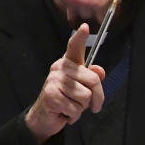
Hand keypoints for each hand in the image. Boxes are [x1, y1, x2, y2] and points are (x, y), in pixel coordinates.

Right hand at [25, 25, 105, 143]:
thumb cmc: (65, 100)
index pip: (74, 47)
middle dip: (97, 97)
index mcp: (68, 64)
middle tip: (92, 105)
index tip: (84, 27)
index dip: (80, 38)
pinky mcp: (51, 95)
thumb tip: (99, 70)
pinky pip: (75, 108)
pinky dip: (74, 116)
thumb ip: (92, 79)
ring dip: (82, 108)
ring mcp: (53, 81)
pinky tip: (65, 113)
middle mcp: (59, 68)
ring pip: (85, 96)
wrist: (44, 117)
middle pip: (93, 80)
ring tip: (72, 107)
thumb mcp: (81, 88)